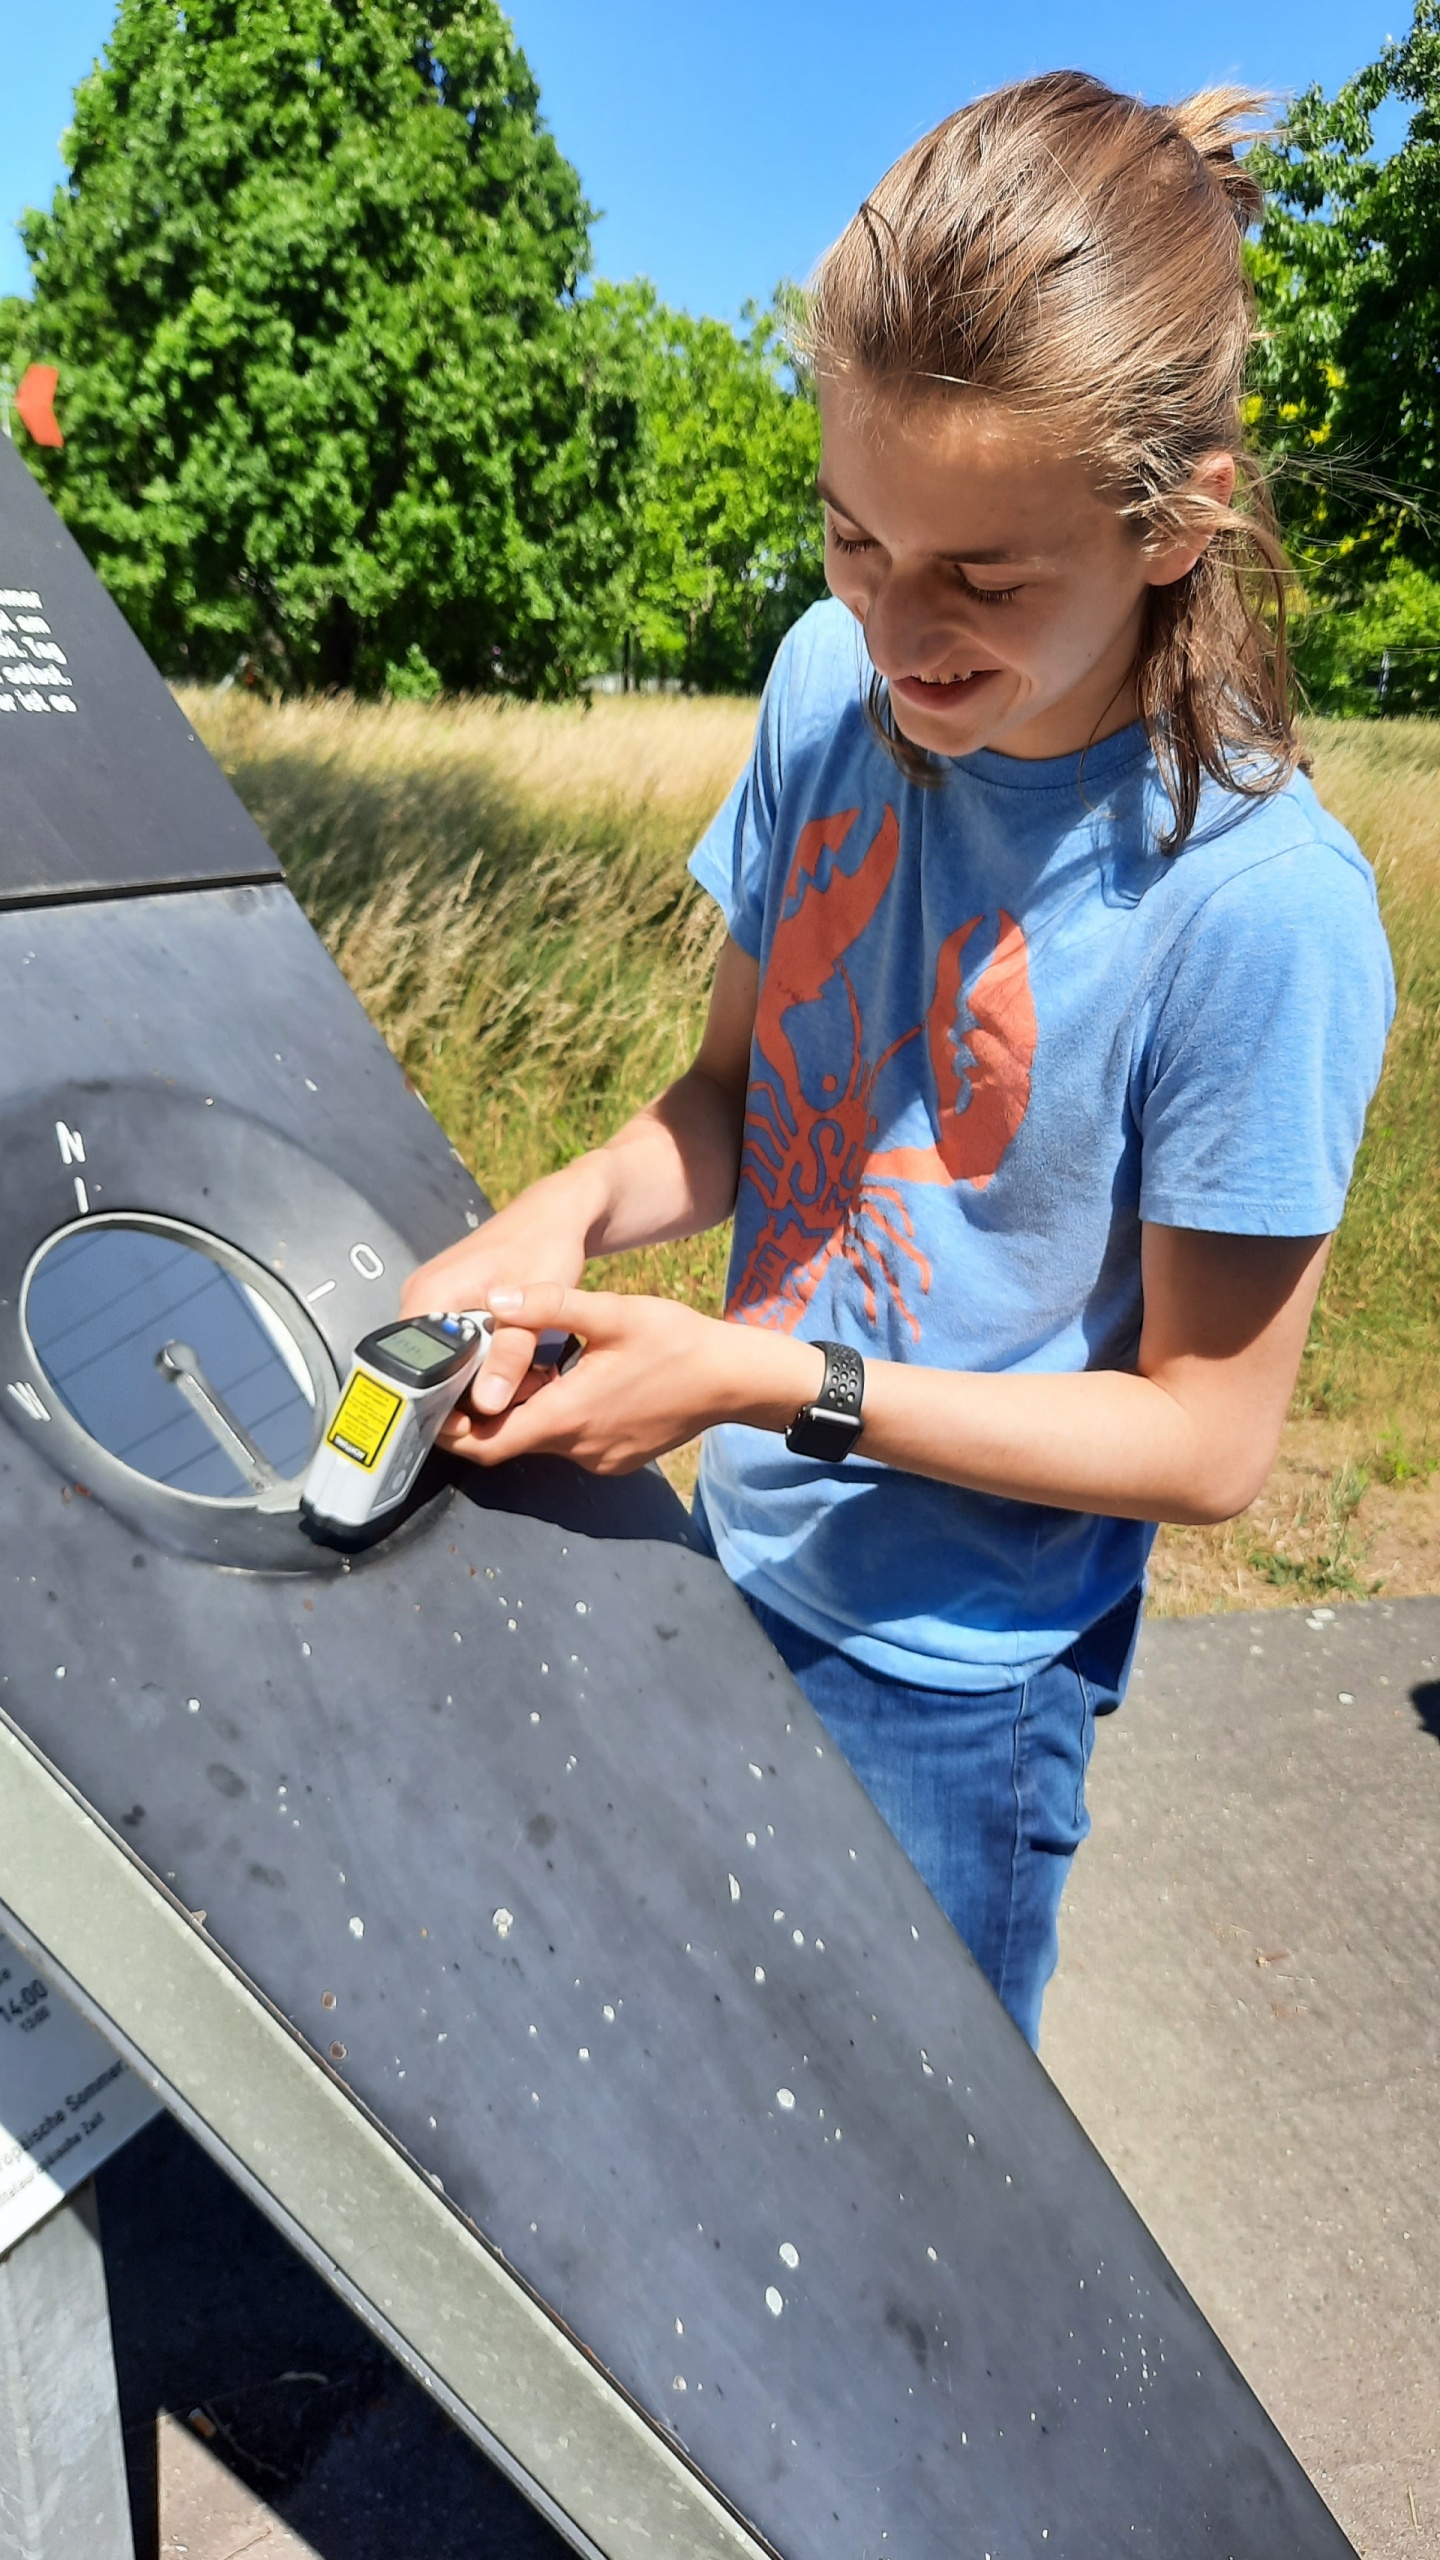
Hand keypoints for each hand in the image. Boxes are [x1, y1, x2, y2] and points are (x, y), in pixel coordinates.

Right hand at [400, 1160, 610, 1417]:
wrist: (555, 1215)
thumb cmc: (545, 1249)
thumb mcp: (533, 1307)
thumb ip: (509, 1355)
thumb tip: (486, 1404)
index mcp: (428, 1297)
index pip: (410, 1366)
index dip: (436, 1402)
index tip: (471, 1424)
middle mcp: (420, 1298)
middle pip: (427, 1367)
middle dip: (466, 1392)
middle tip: (511, 1398)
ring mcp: (433, 1300)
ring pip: (446, 1359)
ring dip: (480, 1377)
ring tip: (522, 1377)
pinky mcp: (450, 1303)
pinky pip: (457, 1344)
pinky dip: (484, 1359)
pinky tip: (514, 1360)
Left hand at [436, 1283, 822, 1474]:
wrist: (735, 1380)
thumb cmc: (678, 1342)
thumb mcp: (613, 1312)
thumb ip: (549, 1305)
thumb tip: (496, 1299)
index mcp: (568, 1415)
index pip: (487, 1442)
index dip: (451, 1431)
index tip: (431, 1408)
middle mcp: (578, 1448)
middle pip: (509, 1441)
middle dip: (485, 1414)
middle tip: (466, 1378)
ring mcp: (599, 1459)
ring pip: (542, 1440)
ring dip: (525, 1412)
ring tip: (522, 1368)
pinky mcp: (617, 1458)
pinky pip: (572, 1442)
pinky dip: (558, 1417)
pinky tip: (571, 1380)